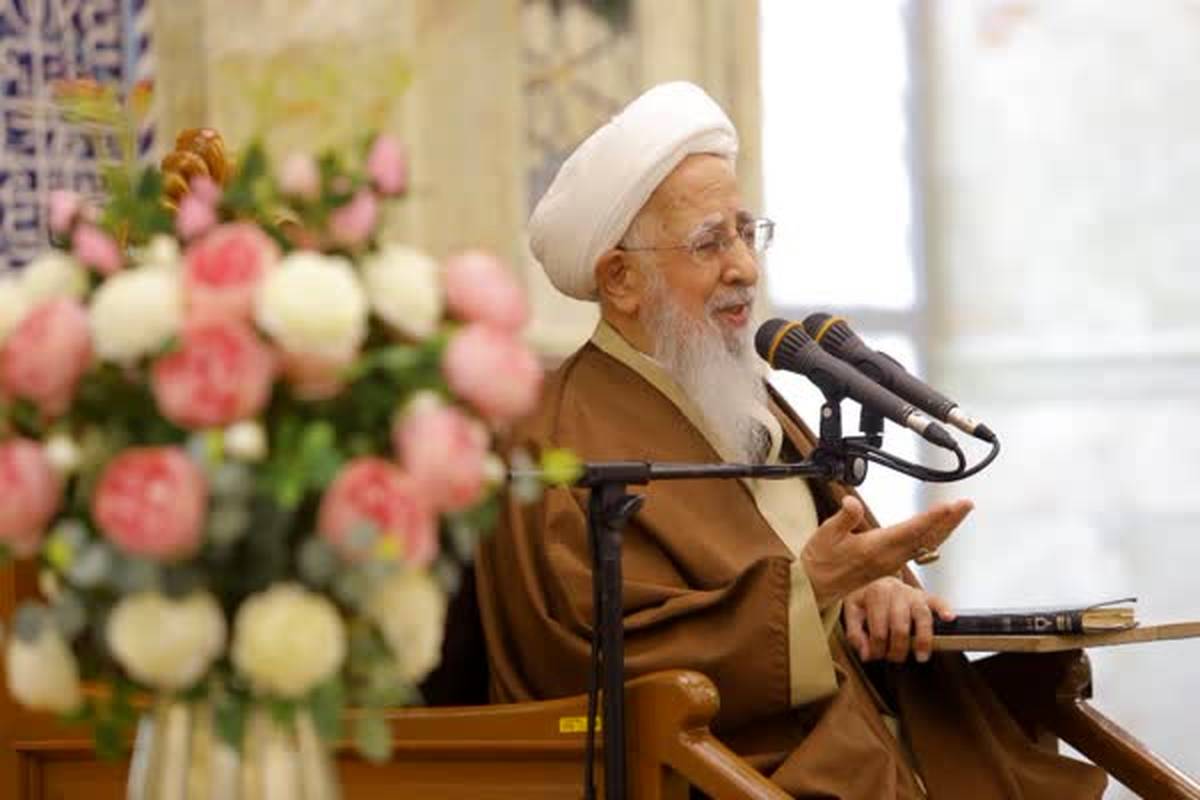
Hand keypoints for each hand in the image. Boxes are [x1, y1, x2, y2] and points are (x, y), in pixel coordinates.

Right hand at [801, 495, 972, 609]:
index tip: (947, 507)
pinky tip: (940, 531)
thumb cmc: (820, 560)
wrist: (816, 586)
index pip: (909, 531)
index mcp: (875, 548)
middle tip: (966, 504)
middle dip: (948, 521)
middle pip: (926, 538)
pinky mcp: (890, 565)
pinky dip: (934, 537)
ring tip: (959, 512)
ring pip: (926, 544)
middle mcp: (888, 558)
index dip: (930, 519)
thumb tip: (851, 502)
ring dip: (945, 528)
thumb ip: (843, 518)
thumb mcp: (825, 534)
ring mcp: (891, 563)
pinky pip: (919, 550)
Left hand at [842, 576, 954, 662]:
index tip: (875, 656)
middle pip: (900, 626)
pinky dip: (944, 609)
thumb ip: (854, 634)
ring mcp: (912, 593)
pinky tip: (949, 618)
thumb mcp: (852, 611)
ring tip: (921, 656)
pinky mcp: (925, 596)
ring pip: (922, 616)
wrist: (876, 579)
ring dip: (922, 639)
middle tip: (895, 658)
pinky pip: (938, 601)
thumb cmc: (866, 598)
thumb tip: (866, 654)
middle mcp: (895, 591)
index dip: (877, 649)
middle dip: (898, 649)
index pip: (878, 630)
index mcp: (876, 593)